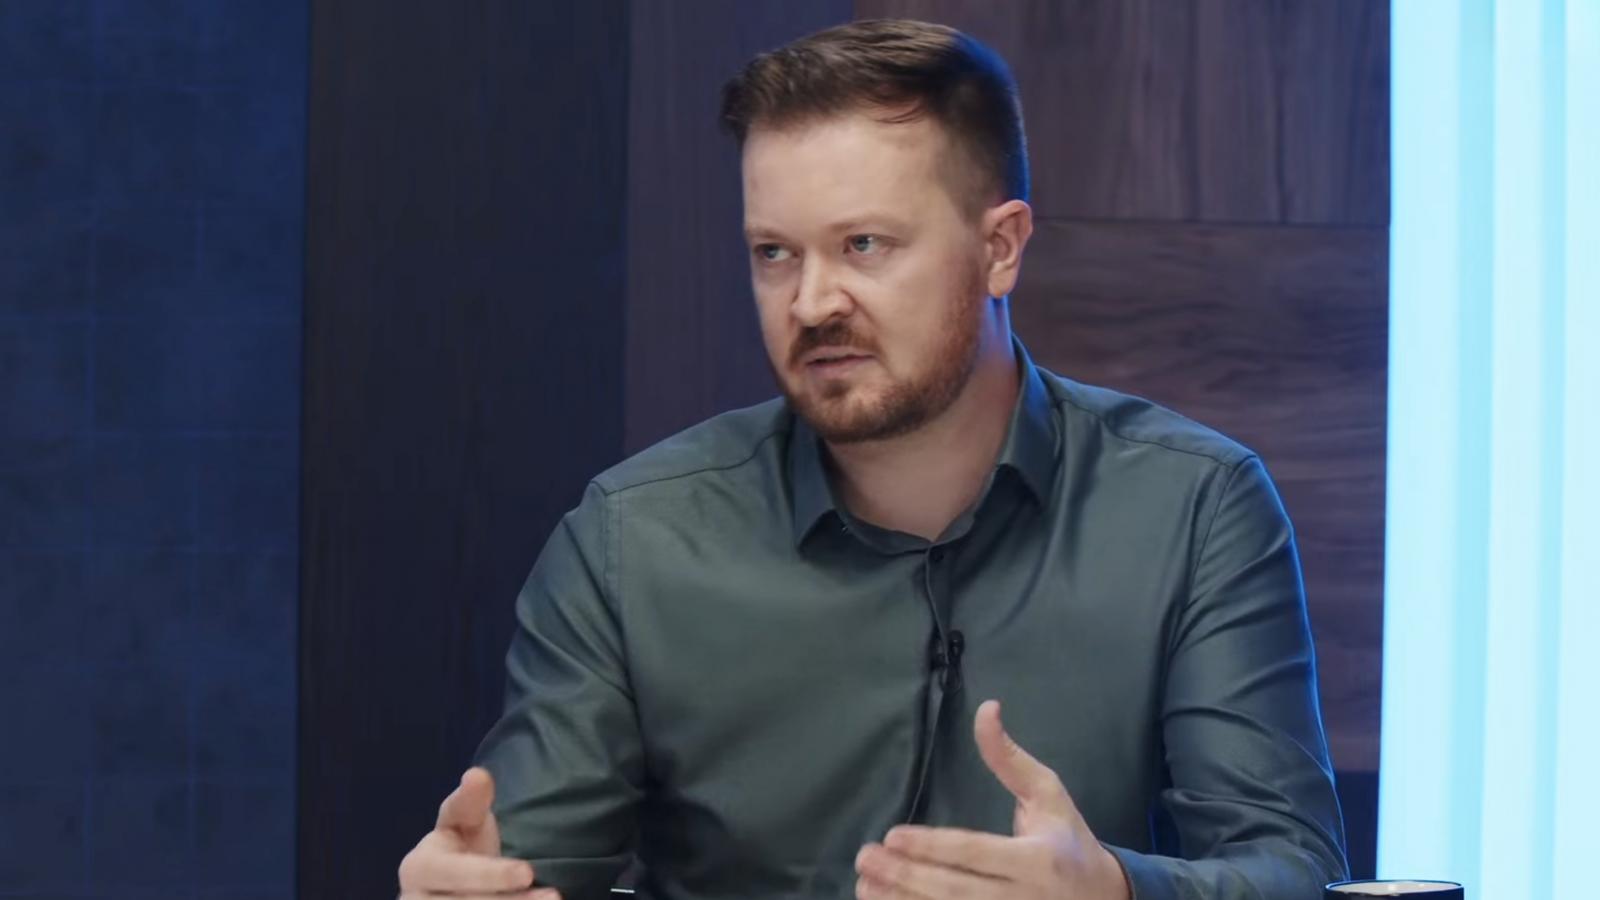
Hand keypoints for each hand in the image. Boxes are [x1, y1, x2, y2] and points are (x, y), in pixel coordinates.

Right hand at [398, 767, 559, 898]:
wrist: (453, 884)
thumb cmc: (462, 847)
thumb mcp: (466, 820)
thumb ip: (471, 801)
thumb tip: (477, 774)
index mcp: (419, 866)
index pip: (454, 872)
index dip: (491, 874)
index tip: (528, 872)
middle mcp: (415, 899)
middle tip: (554, 896)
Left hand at [854, 700, 1130, 899]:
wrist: (1105, 899)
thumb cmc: (1069, 841)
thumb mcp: (1048, 793)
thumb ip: (1009, 758)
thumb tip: (986, 708)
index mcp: (1037, 859)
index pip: (974, 851)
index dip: (931, 847)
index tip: (892, 836)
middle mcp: (1024, 897)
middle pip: (954, 890)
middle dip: (905, 875)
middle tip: (865, 858)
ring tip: (865, 886)